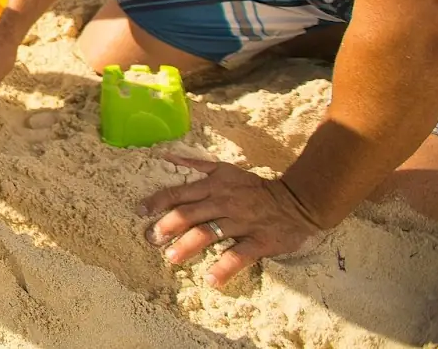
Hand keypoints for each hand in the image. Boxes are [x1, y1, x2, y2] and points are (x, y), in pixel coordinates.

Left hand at [141, 155, 325, 288]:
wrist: (297, 201)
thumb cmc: (255, 187)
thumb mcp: (225, 169)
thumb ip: (195, 165)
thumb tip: (166, 157)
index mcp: (214, 186)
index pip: (179, 193)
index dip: (158, 201)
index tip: (140, 211)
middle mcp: (224, 203)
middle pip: (189, 214)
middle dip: (167, 227)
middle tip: (150, 239)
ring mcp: (241, 223)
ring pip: (209, 233)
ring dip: (188, 246)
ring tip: (171, 258)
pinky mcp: (259, 241)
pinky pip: (239, 255)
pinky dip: (224, 268)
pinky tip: (210, 280)